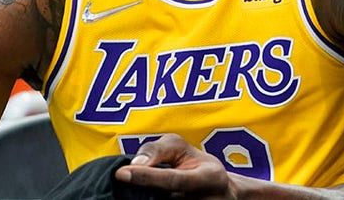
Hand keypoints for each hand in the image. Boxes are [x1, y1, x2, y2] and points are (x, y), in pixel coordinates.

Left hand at [114, 134, 235, 198]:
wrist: (221, 193)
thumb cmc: (197, 166)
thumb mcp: (183, 149)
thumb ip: (158, 149)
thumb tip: (135, 163)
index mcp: (210, 178)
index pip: (174, 179)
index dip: (147, 177)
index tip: (122, 173)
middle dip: (142, 192)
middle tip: (126, 182)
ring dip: (146, 199)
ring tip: (142, 190)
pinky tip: (149, 197)